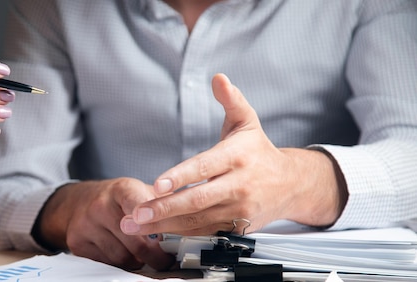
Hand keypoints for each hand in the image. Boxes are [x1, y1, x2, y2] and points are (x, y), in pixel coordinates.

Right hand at [35, 178, 174, 270]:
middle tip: (164, 260)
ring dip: (137, 261)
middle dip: (154, 255)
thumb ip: (159, 204)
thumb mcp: (136, 191)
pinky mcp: (77, 241)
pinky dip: (119, 263)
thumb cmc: (114, 199)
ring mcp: (86, 224)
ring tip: (143, 255)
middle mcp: (101, 205)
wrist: (77, 201)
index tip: (167, 238)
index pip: (140, 205)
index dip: (154, 222)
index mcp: (121, 189)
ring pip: (122, 257)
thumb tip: (187, 220)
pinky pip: (107, 263)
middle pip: (135, 241)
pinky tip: (124, 253)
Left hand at [120, 73, 346, 235]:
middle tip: (136, 214)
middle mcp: (239, 185)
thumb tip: (218, 77)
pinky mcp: (239, 228)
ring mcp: (240, 210)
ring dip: (165, 225)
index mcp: (238, 156)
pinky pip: (206, 232)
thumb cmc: (259, 151)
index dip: (181, 176)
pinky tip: (157, 233)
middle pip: (198, 199)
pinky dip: (181, 234)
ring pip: (198, 220)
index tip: (157, 184)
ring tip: (135, 226)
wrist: (292, 185)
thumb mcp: (247, 122)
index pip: (205, 167)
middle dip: (164, 208)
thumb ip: (231, 100)